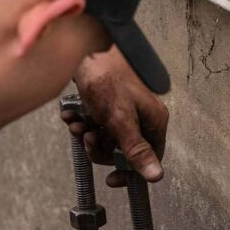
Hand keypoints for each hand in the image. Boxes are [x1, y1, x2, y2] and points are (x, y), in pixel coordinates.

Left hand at [64, 47, 169, 186]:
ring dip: (88, 136)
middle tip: (89, 139)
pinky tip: (72, 116)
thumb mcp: (121, 121)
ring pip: (106, 139)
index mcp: (154, 120)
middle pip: (123, 151)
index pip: (149, 157)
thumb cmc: (107, 79)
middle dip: (102, 149)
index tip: (112, 179)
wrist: (85, 49)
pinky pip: (95, 124)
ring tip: (79, 125)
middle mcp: (141, 116)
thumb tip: (156, 175)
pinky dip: (82, 123)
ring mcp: (123, 110)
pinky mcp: (105, 104)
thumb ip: (136, 150)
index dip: (129, 171)